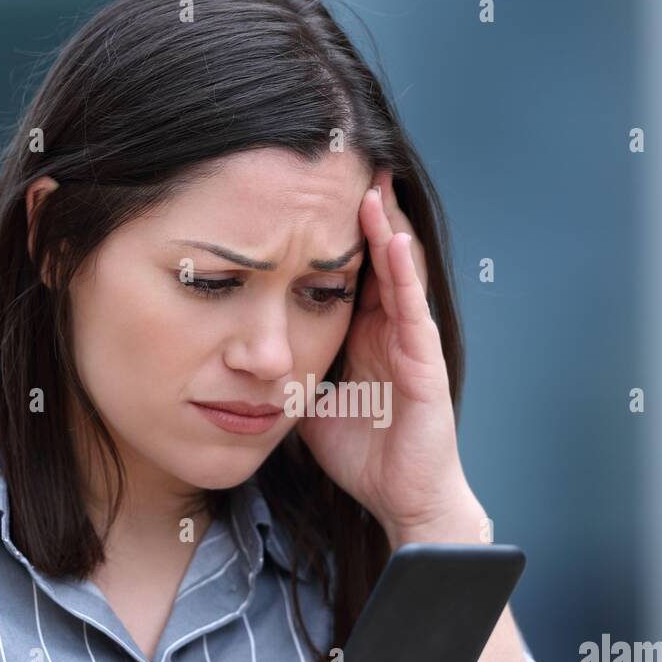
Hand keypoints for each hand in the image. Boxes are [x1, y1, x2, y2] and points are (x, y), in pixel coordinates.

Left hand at [296, 169, 484, 545]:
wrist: (399, 499)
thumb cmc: (362, 454)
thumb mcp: (306, 401)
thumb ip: (283, 369)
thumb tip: (237, 351)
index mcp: (364, 335)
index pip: (348, 269)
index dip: (332, 232)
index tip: (310, 191)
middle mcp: (389, 330)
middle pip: (376, 258)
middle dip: (364, 213)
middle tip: (348, 161)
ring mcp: (410, 342)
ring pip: (399, 273)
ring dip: (385, 228)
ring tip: (371, 184)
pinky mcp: (425, 363)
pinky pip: (412, 309)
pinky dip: (402, 273)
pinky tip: (390, 240)